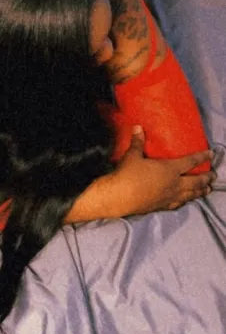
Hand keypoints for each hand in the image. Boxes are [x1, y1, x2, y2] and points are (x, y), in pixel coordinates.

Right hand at [65, 126, 215, 222]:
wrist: (119, 197)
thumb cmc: (128, 174)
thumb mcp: (133, 155)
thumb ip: (138, 142)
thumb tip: (138, 127)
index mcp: (169, 169)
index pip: (190, 162)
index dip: (202, 157)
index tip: (211, 154)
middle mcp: (174, 184)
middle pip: (195, 182)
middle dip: (206, 178)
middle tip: (214, 176)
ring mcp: (169, 197)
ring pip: (190, 195)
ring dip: (200, 192)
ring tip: (207, 190)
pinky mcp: (162, 206)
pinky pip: (178, 203)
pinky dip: (185, 201)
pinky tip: (185, 201)